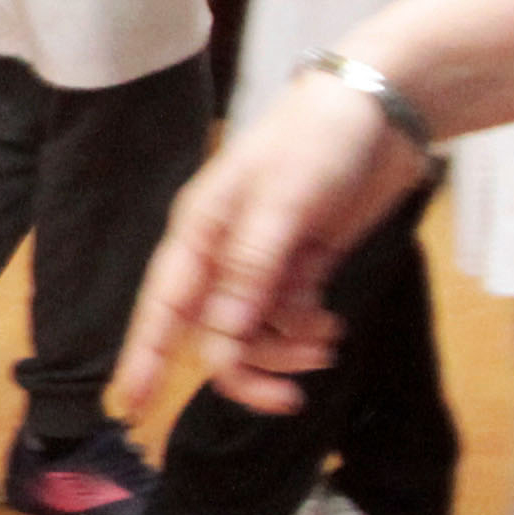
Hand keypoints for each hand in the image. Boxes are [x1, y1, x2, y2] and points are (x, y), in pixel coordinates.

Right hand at [114, 67, 431, 410]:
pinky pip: (287, 319)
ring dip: (285, 350)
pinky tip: (332, 325)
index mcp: (201, 231)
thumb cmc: (319, 139)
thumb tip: (220, 336)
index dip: (144, 355)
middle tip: (289, 396)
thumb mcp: (284, 200)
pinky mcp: (299, 265)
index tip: (131, 405)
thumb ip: (252, 268)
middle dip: (246, 367)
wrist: (382, 109)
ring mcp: (262, 261)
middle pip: (211, 332)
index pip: (163, 304)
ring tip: (326, 341)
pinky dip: (307, 333)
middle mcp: (222, 252)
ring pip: (252, 333)